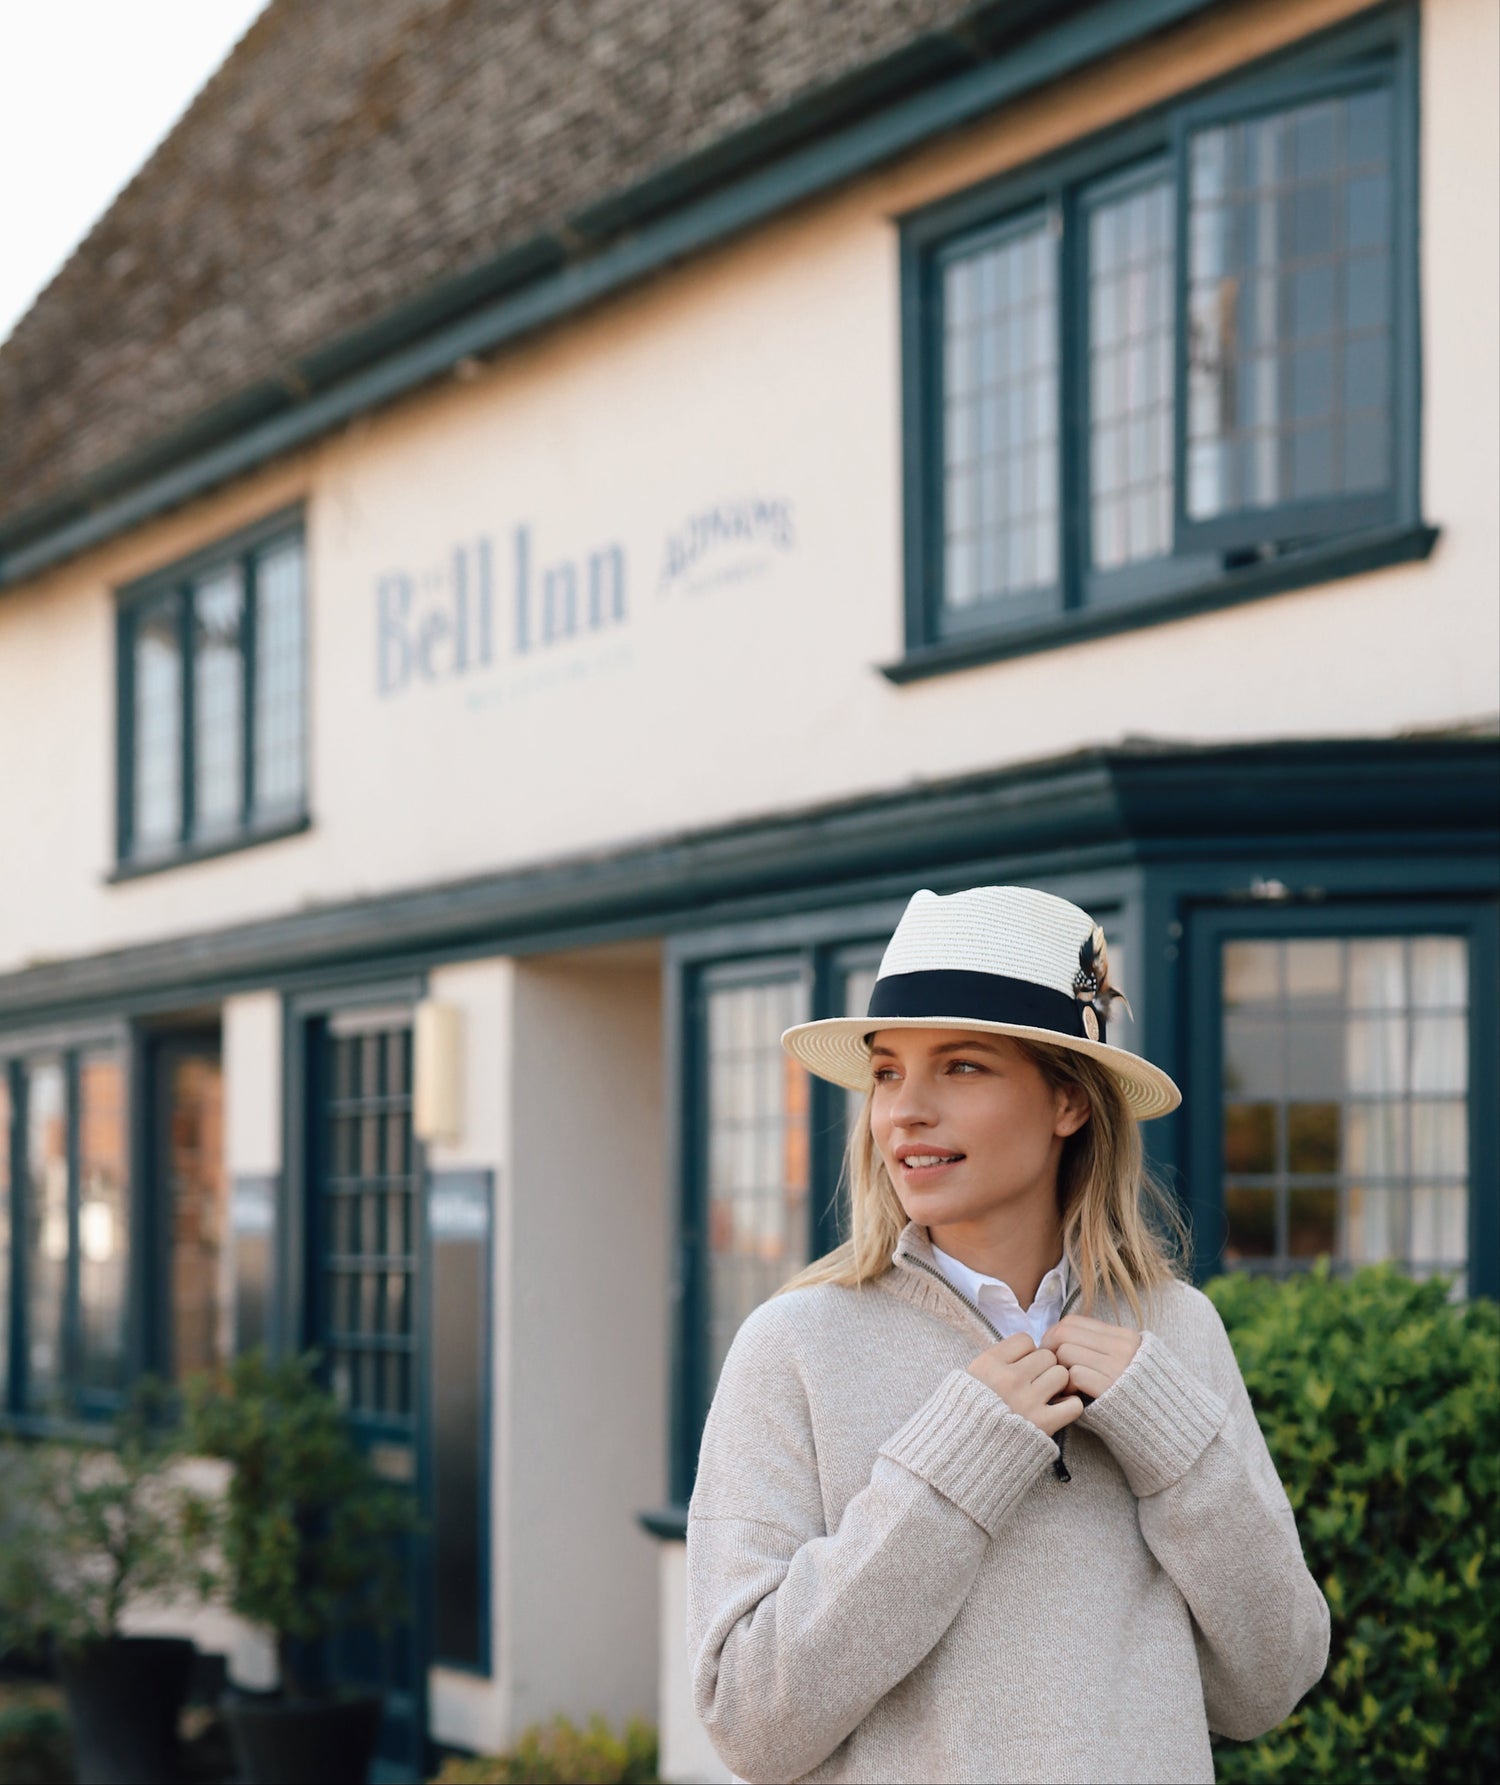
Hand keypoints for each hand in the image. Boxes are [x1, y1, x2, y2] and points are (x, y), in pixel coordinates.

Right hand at [966, 1332, 1082, 1436]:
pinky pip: (1073, 1404)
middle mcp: (1008, 1379)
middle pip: (1046, 1356)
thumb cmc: (970, 1413)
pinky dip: (1069, 1407)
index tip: (1020, 1367)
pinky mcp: (1042, 1424)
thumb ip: (997, 1361)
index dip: (1026, 1353)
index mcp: (988, 1364)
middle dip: (1044, 1368)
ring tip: (1045, 1397)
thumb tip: (1029, 1349)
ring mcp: (1027, 1401)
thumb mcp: (972, 1378)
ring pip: (1062, 1375)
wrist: (966, 1454)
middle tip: (1035, 1384)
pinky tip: (1057, 1411)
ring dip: (1057, 1385)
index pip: (1025, 1340)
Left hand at [1039, 1315, 1141, 1401]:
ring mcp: (1119, 1366)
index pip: (1073, 1321)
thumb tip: (1058, 1338)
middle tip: (1048, 1370)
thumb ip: (1100, 1349)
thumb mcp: (1127, 1363)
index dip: (1054, 1335)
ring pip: (1065, 1351)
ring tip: (1065, 1385)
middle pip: (1064, 1333)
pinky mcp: (1112, 1387)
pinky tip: (1073, 1396)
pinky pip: (1074, 1374)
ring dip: (1058, 1370)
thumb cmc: (1137, 1398)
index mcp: (1125, 1337)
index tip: (1051, 1353)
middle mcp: (1123, 1347)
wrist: (1167, 1427)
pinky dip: (1067, 1386)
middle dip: (1048, 1351)